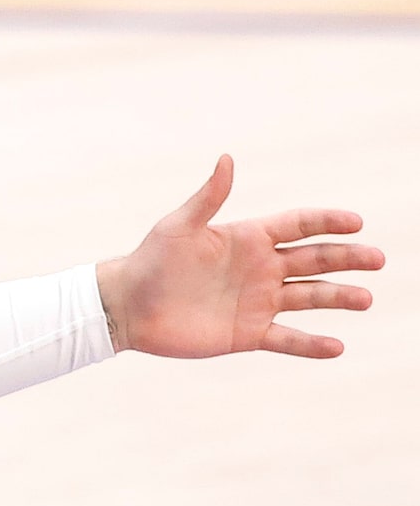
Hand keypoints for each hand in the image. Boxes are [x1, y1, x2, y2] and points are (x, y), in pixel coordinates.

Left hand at [97, 156, 381, 358]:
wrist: (128, 307)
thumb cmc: (150, 261)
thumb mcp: (178, 226)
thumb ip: (208, 197)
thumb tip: (227, 159)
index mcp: (247, 238)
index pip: (298, 226)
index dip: (327, 222)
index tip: (356, 222)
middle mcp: (260, 269)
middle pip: (314, 261)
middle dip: (346, 258)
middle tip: (378, 259)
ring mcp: (257, 302)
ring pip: (309, 299)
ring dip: (339, 298)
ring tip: (366, 298)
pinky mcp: (247, 334)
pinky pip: (287, 339)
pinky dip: (312, 345)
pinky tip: (337, 346)